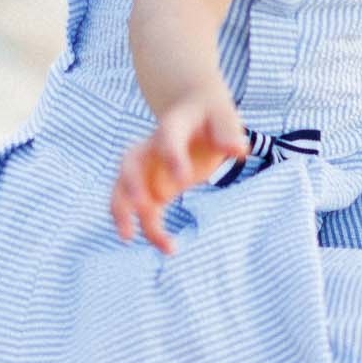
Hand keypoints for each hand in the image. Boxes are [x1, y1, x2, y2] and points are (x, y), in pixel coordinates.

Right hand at [110, 95, 248, 254]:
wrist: (193, 113)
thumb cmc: (211, 117)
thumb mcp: (224, 117)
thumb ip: (228, 132)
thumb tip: (238, 150)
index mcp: (172, 126)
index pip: (168, 139)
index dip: (173, 157)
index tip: (184, 180)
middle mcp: (151, 148)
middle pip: (129, 164)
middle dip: (132, 185)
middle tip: (142, 206)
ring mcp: (146, 169)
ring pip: (123, 189)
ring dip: (123, 212)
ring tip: (128, 237)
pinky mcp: (151, 189)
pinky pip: (143, 210)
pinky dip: (149, 229)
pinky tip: (168, 249)